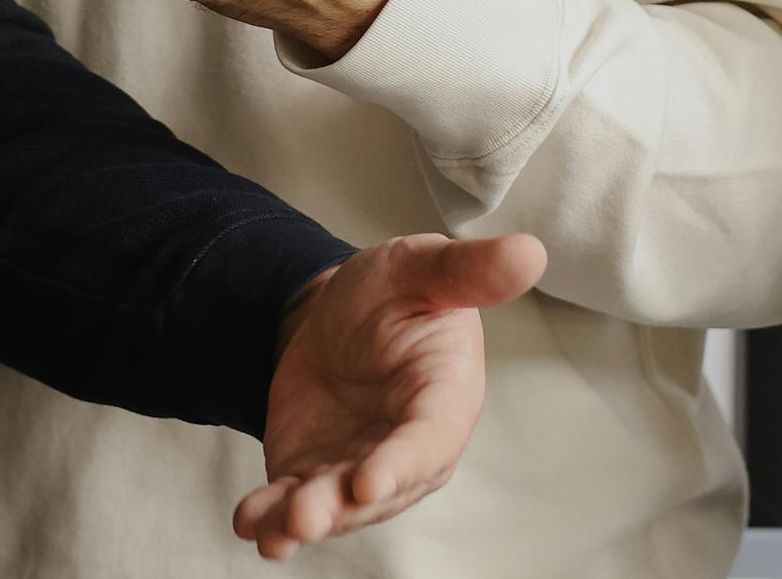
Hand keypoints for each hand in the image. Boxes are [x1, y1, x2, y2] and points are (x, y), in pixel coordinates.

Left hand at [241, 232, 547, 557]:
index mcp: (445, 399)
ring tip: (273, 529)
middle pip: (380, 490)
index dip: (401, 464)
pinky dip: (271, 517)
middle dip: (342, 506)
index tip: (367, 481)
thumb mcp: (423, 268)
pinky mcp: (316, 475)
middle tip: (304, 515)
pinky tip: (250, 523)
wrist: (337, 315)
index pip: (428, 441)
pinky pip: (294, 502)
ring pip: (336, 507)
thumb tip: (530, 252)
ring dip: (303, 520)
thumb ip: (468, 270)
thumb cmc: (397, 293)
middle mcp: (407, 449)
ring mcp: (358, 469)